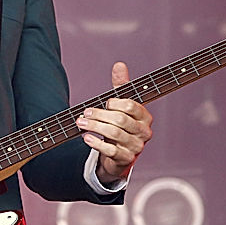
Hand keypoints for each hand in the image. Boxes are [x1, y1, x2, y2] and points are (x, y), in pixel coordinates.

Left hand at [76, 61, 153, 184]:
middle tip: (85, 113)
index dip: (115, 103)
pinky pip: (111, 151)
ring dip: (95, 127)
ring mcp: (136, 146)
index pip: (131, 106)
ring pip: (115, 134)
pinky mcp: (126, 159)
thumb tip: (119, 65)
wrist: (119, 154)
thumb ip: (121, 86)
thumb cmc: (120, 125)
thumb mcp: (121, 105)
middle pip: (121, 120)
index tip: (104, 103)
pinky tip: (86, 138)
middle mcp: (144, 131)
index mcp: (145, 116)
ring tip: (80, 123)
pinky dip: (96, 144)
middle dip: (100, 115)